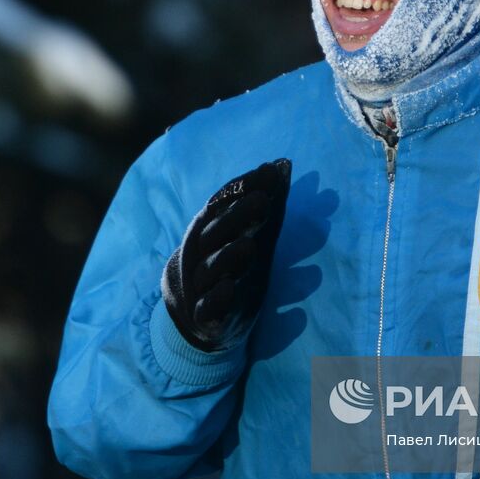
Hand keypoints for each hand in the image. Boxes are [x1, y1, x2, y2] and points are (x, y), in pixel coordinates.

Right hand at [161, 159, 291, 351]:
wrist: (195, 311)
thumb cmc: (230, 261)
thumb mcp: (249, 232)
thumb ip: (267, 202)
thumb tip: (284, 164)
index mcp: (211, 228)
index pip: (224, 202)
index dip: (244, 186)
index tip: (269, 172)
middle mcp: (202, 253)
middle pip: (216, 231)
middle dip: (238, 215)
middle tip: (263, 200)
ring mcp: (202, 284)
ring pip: (211, 268)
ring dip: (228, 256)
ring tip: (249, 246)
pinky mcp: (206, 314)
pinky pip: (208, 307)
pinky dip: (217, 299)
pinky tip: (230, 289)